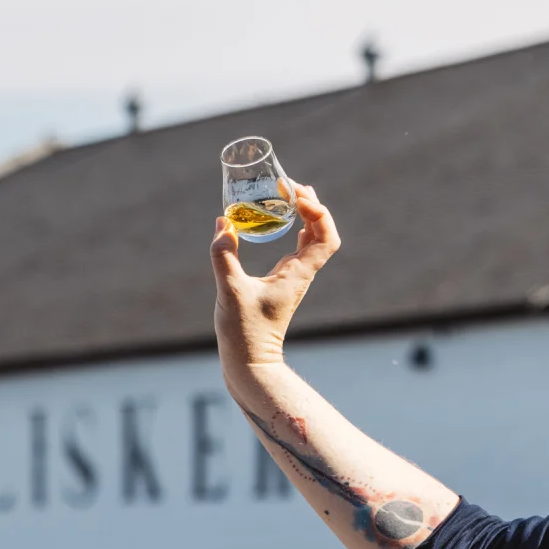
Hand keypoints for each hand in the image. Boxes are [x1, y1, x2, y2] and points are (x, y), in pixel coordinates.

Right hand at [209, 181, 339, 382]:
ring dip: (305, 214)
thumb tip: (223, 223)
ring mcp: (294, 276)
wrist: (249, 362)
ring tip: (287, 193)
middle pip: (322, 231)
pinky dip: (295, 228)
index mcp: (298, 274)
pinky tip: (281, 218)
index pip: (326, 237)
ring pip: (312, 238)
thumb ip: (224, 256)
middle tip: (289, 185)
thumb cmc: (243, 332)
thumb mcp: (229, 291)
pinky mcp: (282, 281)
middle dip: (311, 204)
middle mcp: (301, 273)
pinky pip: (298, 247)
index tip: (296, 196)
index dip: (318, 212)